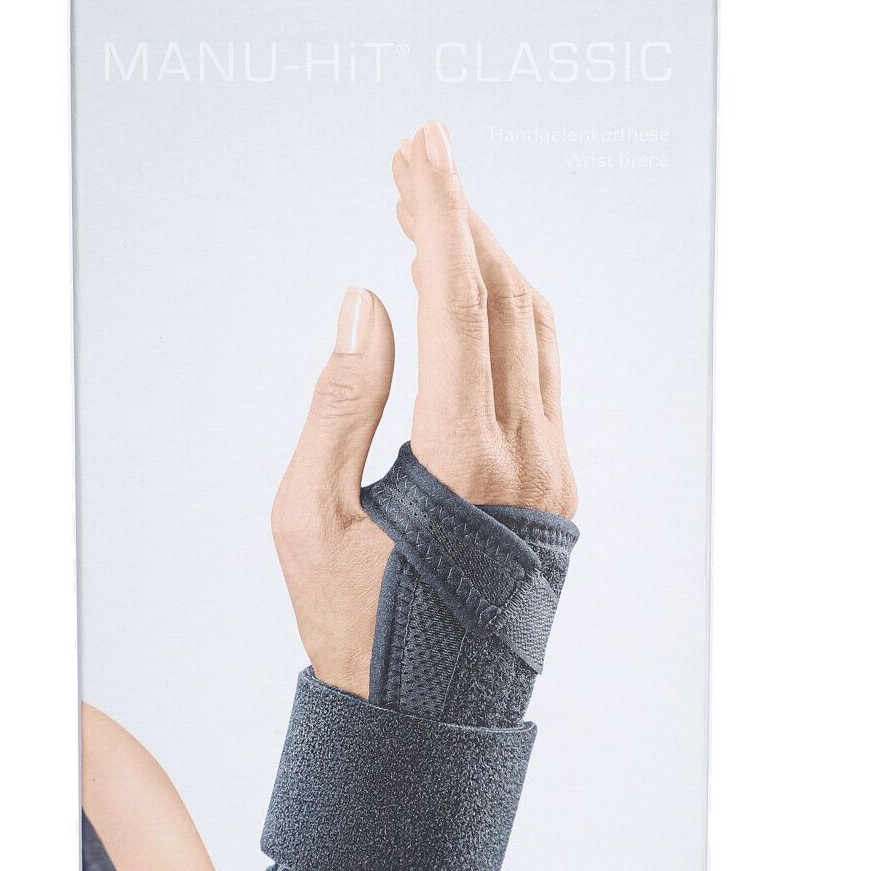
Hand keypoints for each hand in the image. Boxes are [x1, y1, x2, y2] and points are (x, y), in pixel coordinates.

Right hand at [271, 120, 577, 698]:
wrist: (426, 724)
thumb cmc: (355, 632)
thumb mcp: (312, 520)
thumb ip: (339, 402)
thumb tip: (368, 299)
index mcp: (465, 462)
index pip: (459, 304)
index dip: (439, 212)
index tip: (417, 145)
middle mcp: (529, 459)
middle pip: (508, 301)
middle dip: (463, 219)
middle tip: (414, 162)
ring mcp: (555, 474)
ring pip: (538, 332)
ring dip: (490, 265)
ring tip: (431, 221)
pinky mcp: (559, 490)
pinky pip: (544, 376)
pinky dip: (509, 320)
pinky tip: (469, 302)